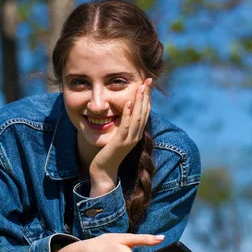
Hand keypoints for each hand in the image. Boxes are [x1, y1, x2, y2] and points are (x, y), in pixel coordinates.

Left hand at [89, 78, 152, 195]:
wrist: (104, 170)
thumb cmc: (109, 153)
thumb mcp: (118, 136)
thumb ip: (123, 126)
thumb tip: (124, 112)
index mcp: (136, 133)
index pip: (145, 112)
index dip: (147, 97)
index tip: (147, 83)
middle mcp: (136, 136)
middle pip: (144, 112)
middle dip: (146, 95)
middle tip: (148, 80)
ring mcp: (129, 140)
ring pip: (138, 117)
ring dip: (140, 101)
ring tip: (140, 87)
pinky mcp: (121, 143)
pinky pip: (126, 126)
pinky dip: (128, 114)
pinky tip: (128, 103)